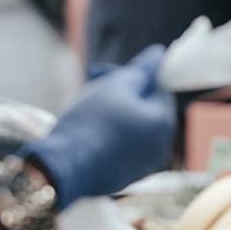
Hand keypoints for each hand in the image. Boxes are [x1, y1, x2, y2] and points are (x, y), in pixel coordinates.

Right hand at [22, 45, 175, 208]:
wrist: (66, 167)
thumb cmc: (91, 122)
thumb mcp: (115, 87)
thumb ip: (141, 70)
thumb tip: (160, 54)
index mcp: (164, 122)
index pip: (160, 87)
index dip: (133, 74)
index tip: (104, 71)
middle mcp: (162, 146)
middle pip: (147, 108)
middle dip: (121, 92)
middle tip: (90, 85)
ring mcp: (146, 164)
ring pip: (134, 126)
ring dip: (115, 111)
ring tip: (86, 106)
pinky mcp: (129, 176)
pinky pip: (125, 146)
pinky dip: (111, 134)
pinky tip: (88, 130)